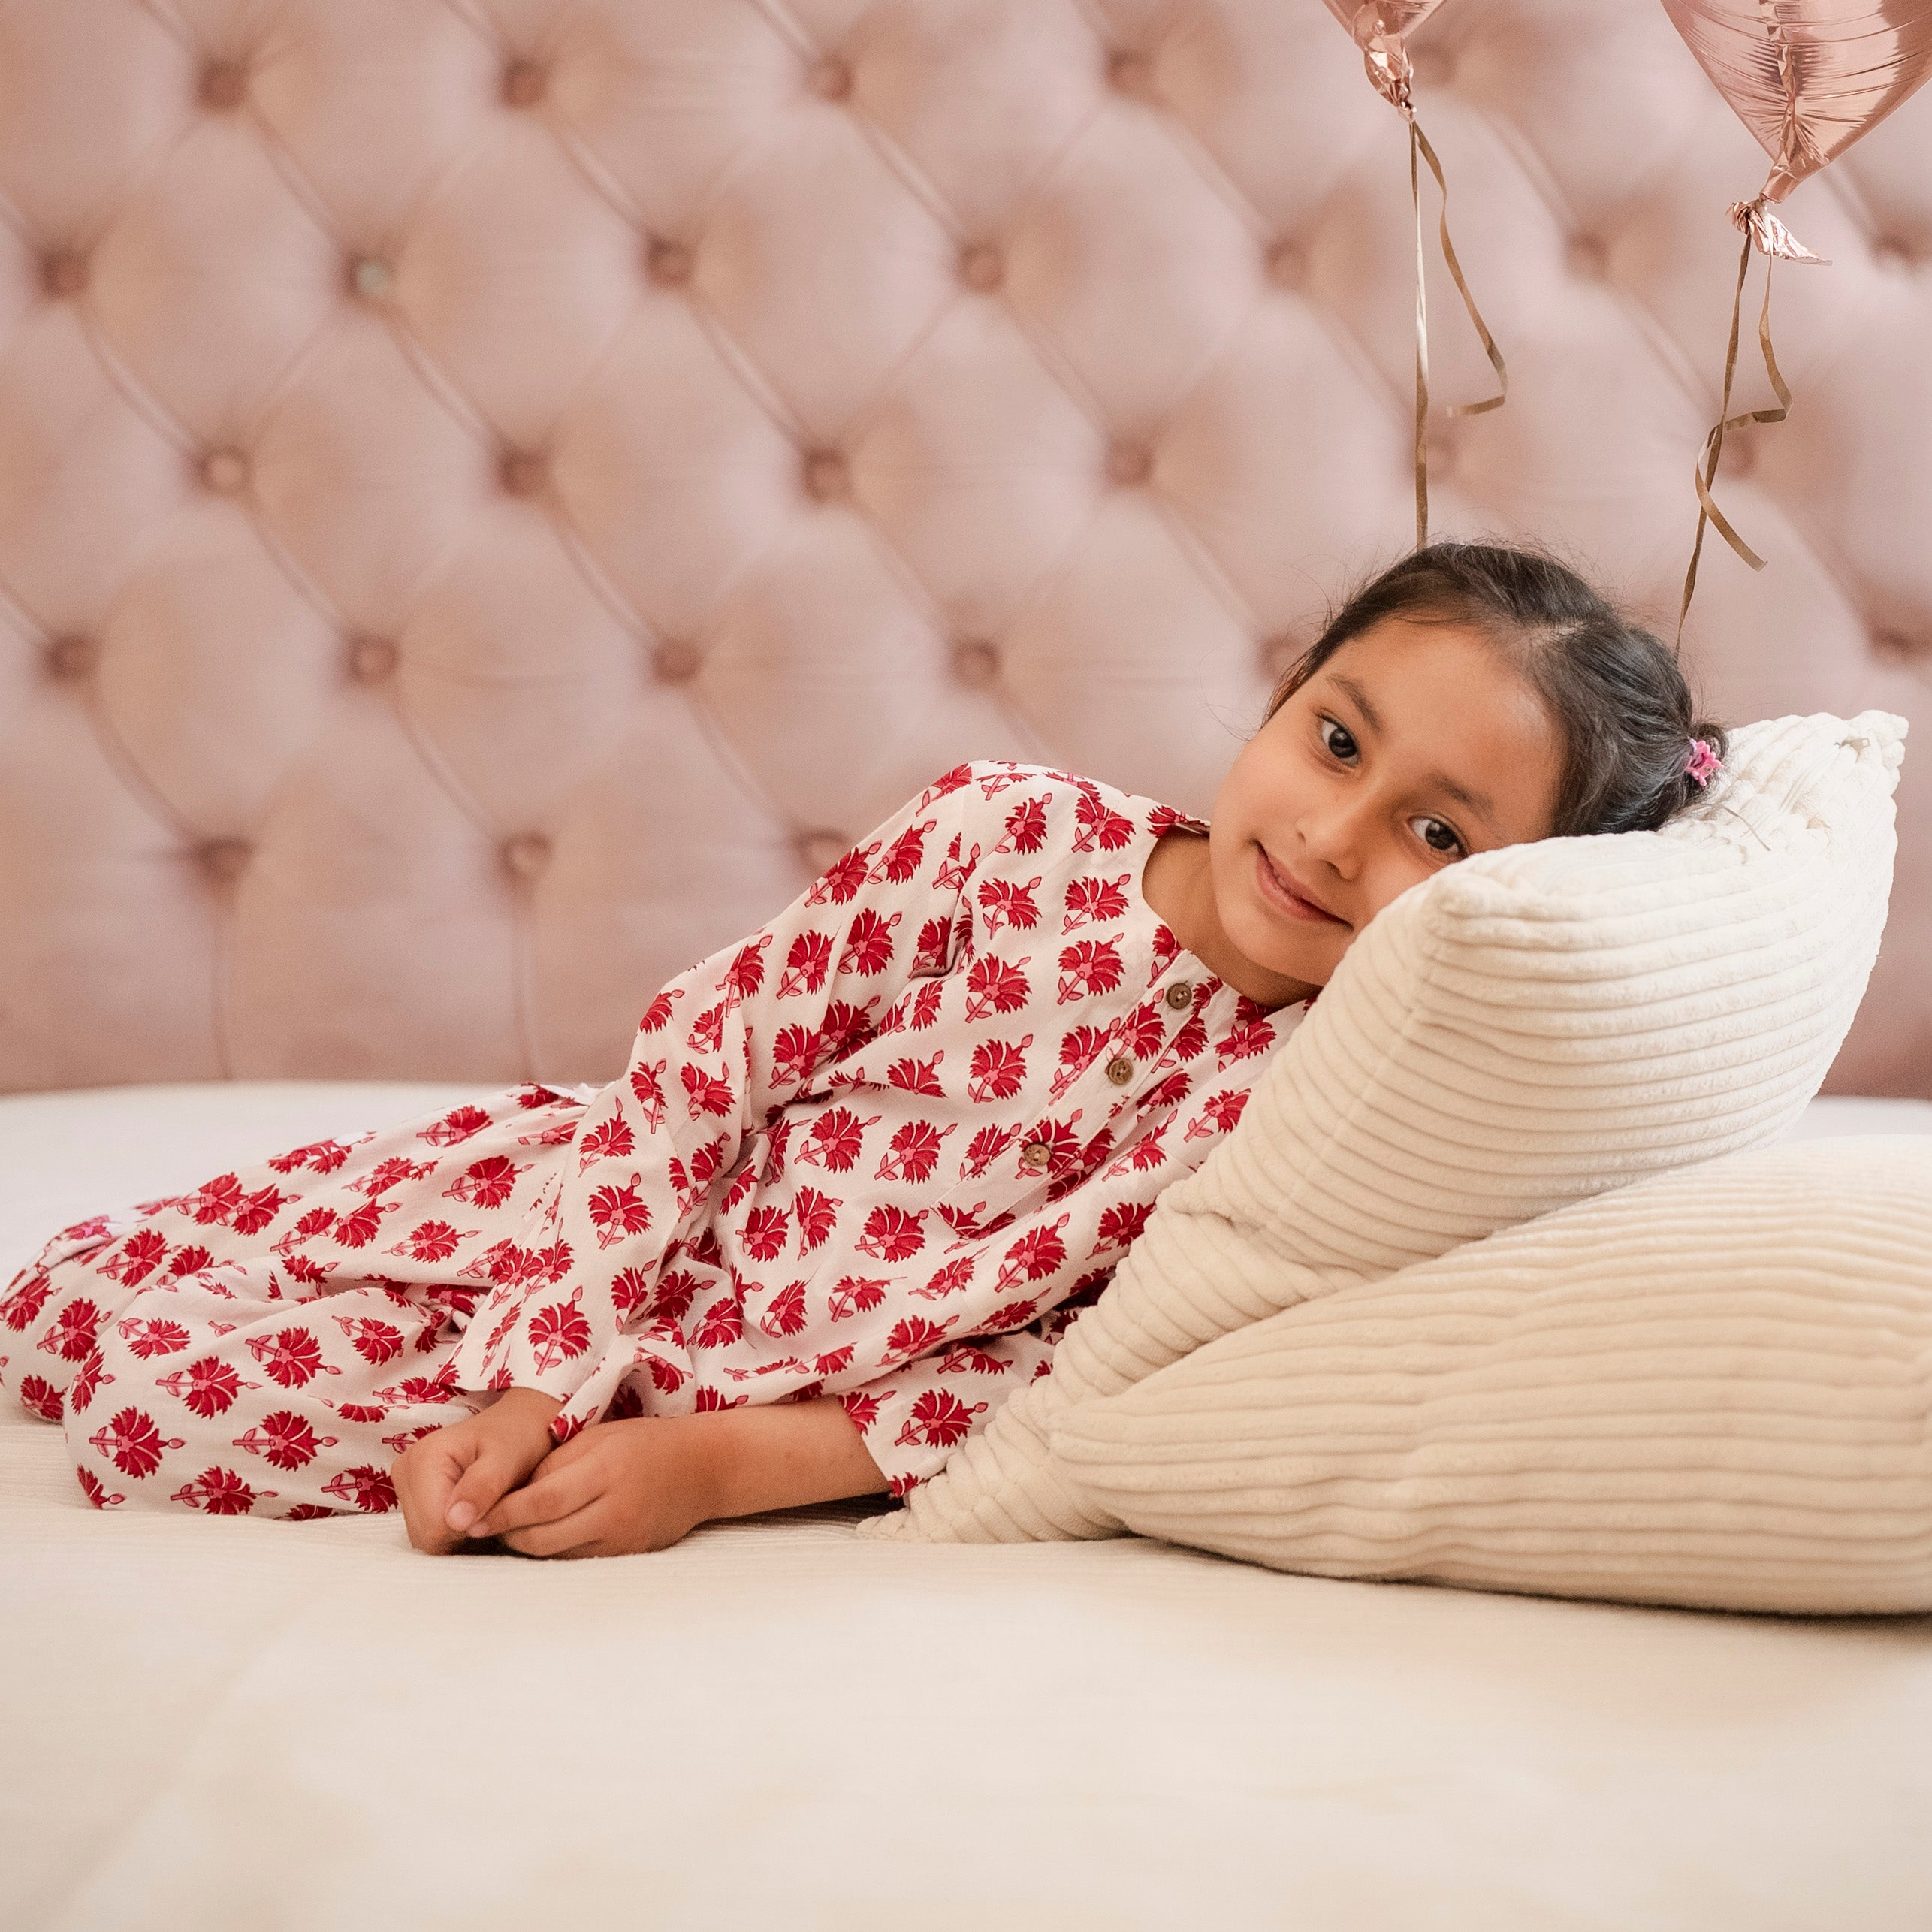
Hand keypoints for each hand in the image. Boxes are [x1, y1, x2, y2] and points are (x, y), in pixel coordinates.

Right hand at [392, 1388, 563, 1554]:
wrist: (518, 1423)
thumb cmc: (519, 1437)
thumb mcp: (509, 1459)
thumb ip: (484, 1488)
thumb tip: (455, 1522)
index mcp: (424, 1458)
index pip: (435, 1527)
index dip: (470, 1529)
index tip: (497, 1510)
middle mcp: (406, 1470)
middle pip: (426, 1536)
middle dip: (463, 1533)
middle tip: (495, 1508)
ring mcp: (405, 1483)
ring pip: (426, 1538)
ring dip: (459, 1535)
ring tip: (487, 1508)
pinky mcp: (412, 1494)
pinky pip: (427, 1532)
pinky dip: (453, 1532)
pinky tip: (475, 1512)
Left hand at [462, 1415, 722, 1558]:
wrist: (703, 1467)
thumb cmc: (644, 1443)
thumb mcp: (599, 1437)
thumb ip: (554, 1465)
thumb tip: (506, 1496)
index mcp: (606, 1469)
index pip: (542, 1500)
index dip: (503, 1513)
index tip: (472, 1516)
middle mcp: (616, 1509)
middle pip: (544, 1537)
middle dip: (507, 1535)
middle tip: (482, 1527)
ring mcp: (624, 1538)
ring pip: (557, 1555)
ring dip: (526, 1547)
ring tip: (507, 1532)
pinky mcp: (630, 1555)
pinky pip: (578, 1561)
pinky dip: (554, 1552)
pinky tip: (542, 1538)